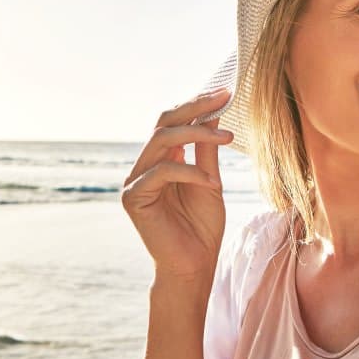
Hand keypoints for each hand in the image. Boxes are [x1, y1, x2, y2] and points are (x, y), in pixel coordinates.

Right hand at [122, 90, 234, 281]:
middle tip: (224, 100)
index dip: (197, 105)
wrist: (194, 266)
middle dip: (195, 108)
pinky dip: (190, 172)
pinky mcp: (132, 199)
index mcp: (160, 161)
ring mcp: (134, 182)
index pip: (172, 122)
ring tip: (227, 138)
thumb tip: (214, 113)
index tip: (226, 93)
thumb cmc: (202, 228)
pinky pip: (161, 172)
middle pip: (163, 123)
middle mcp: (143, 167)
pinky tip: (211, 182)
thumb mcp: (209, 181)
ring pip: (161, 141)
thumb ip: (206, 150)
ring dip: (197, 134)